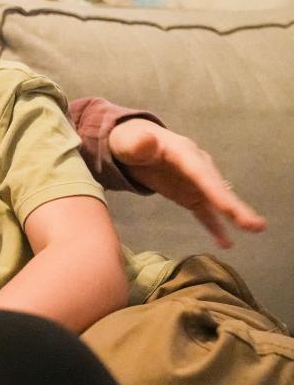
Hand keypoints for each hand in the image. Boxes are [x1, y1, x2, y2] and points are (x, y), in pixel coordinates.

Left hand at [109, 118, 266, 247]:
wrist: (129, 144)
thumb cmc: (129, 141)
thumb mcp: (128, 142)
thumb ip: (137, 144)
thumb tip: (145, 141)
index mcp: (183, 153)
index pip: (200, 174)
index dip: (215, 190)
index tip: (229, 207)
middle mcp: (196, 167)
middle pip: (216, 188)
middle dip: (234, 206)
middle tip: (256, 224)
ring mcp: (195, 182)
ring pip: (217, 200)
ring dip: (234, 215)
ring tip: (255, 229)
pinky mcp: (190, 195)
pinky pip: (205, 212)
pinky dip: (215, 226)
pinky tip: (226, 242)